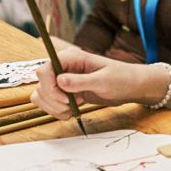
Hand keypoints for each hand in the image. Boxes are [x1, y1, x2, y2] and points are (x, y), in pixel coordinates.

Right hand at [31, 47, 160, 118]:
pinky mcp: (65, 92)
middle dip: (53, 100)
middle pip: (40, 85)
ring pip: (41, 95)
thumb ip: (81, 81)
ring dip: (53, 108)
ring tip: (73, 109)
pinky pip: (49, 103)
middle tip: (73, 105)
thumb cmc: (122, 78)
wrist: (131, 87)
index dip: (50, 86)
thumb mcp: (103, 80)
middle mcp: (63, 67)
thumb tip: (60, 81)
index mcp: (71, 58)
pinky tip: (72, 112)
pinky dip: (56, 111)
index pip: (44, 69)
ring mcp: (63, 81)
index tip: (67, 98)